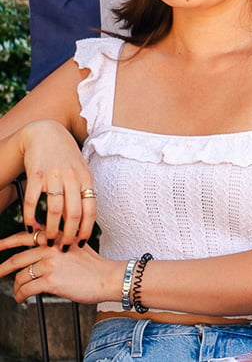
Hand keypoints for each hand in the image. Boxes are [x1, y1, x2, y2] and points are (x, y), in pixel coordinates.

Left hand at [0, 230, 119, 303]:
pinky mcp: (50, 281)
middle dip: (2, 268)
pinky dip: (20, 296)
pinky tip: (22, 299)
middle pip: (17, 259)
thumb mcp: (76, 246)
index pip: (26, 236)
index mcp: (56, 238)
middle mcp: (51, 248)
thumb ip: (58, 243)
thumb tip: (37, 247)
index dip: (7, 241)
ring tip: (18, 293)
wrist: (108, 278)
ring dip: (16, 287)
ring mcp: (49, 264)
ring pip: (20, 277)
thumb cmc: (95, 266)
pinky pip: (26, 289)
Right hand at [19, 120, 96, 249]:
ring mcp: (54, 176)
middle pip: (74, 214)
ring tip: (48, 239)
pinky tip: (31, 226)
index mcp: (87, 179)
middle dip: (68, 234)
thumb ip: (82, 193)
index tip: (80, 244)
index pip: (90, 210)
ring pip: (54, 210)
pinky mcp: (36, 174)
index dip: (85, 230)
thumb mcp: (80, 172)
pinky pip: (34, 200)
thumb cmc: (66, 157)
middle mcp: (72, 178)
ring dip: (50, 229)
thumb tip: (82, 220)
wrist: (46, 134)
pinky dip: (32, 216)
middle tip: (62, 247)